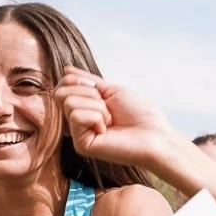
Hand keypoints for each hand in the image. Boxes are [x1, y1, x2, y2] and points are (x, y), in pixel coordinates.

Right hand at [54, 66, 173, 167]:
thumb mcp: (111, 89)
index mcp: (83, 107)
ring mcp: (77, 134)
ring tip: (110, 119)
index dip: (79, 80)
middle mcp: (76, 121)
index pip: (63, 86)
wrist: (155, 135)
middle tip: (107, 106)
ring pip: (69, 103)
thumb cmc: (139, 113)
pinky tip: (107, 130)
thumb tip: (66, 70)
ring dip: (97, 106)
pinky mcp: (80, 145)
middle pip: (60, 93)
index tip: (101, 91)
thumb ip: (87, 81)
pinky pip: (77, 116)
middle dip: (88, 93)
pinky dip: (97, 117)